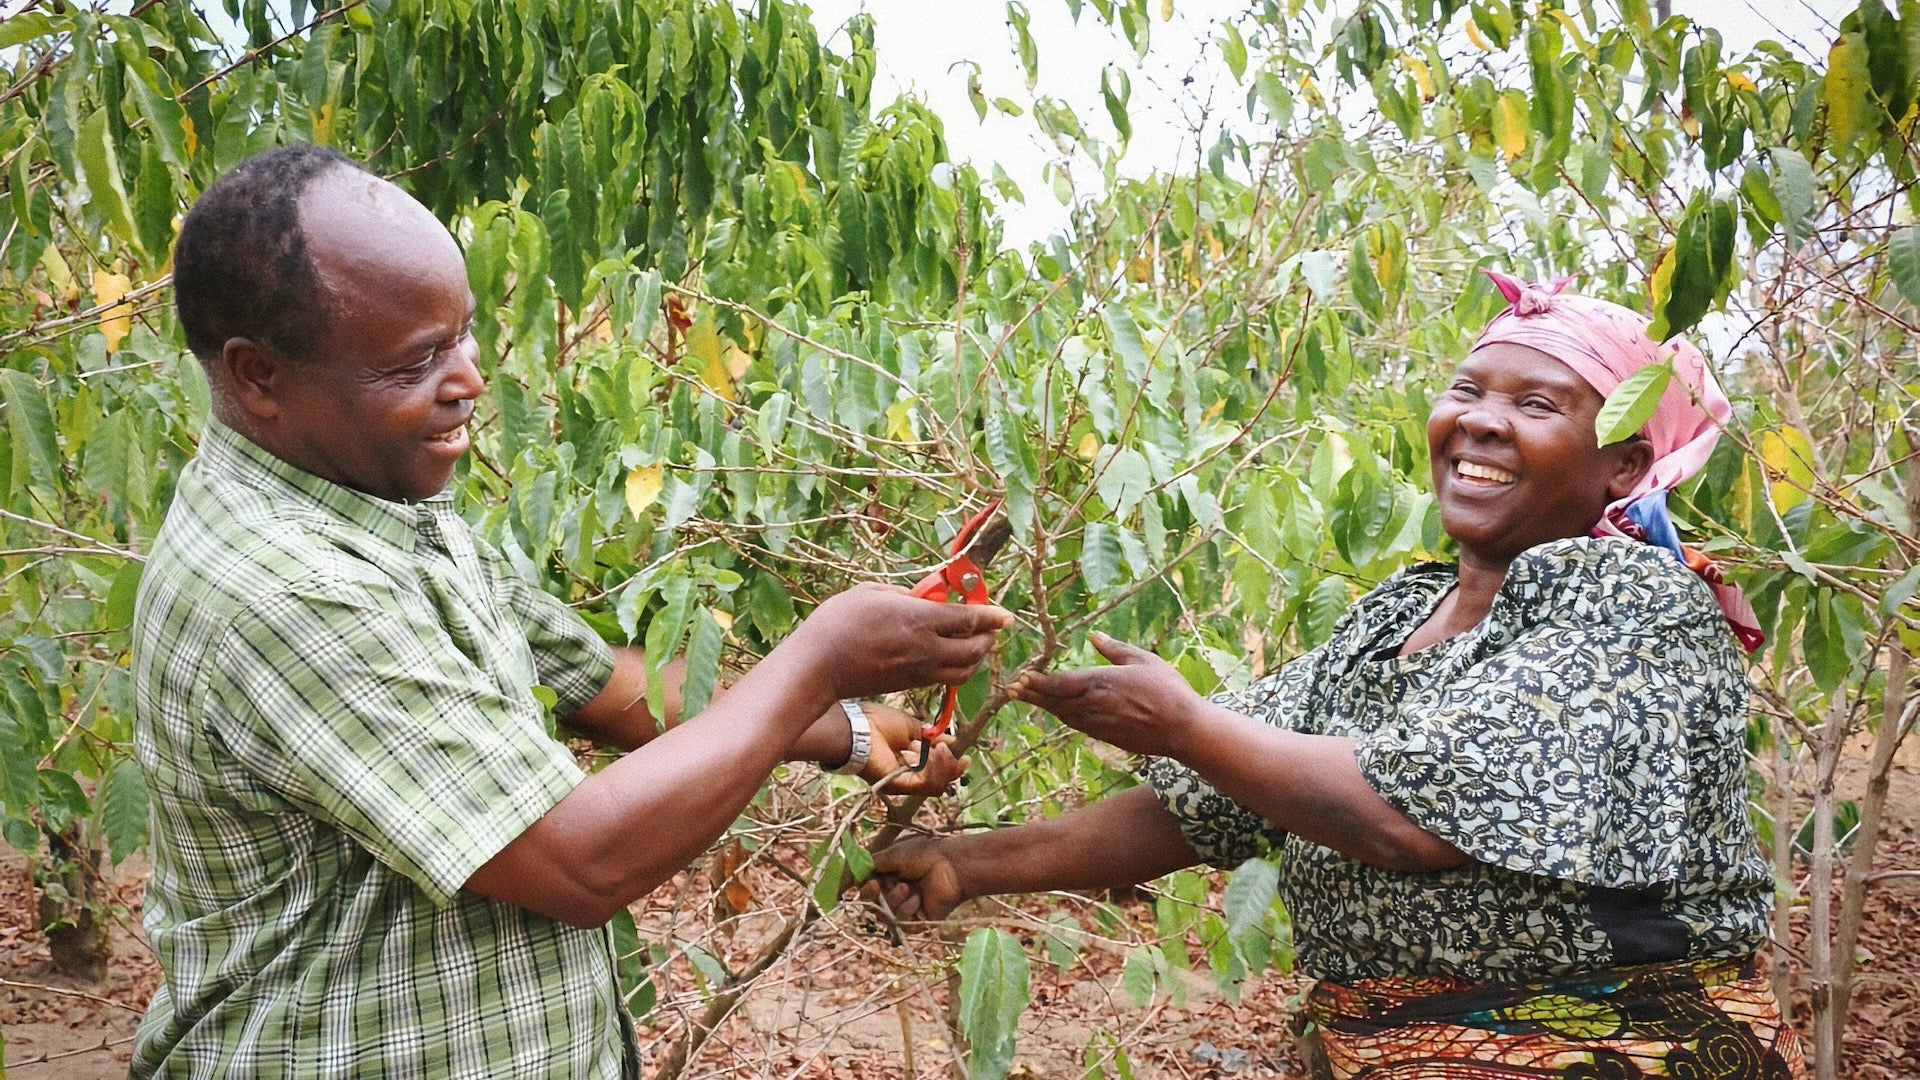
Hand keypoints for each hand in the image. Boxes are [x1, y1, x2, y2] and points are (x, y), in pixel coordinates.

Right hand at [791, 583, 1013, 700]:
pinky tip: (952, 658)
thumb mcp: (871, 593)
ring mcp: (919, 670)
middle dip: (989, 637)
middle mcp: (926, 648)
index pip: (968, 619)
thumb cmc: (838, 623)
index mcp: (919, 620)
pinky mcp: (910, 685)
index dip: (992, 615)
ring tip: (976, 644)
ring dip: (977, 658)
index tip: (1006, 614)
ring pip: (965, 670)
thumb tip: (923, 599)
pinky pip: (946, 680)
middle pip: (974, 648)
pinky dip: (958, 669)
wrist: (818, 667)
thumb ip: (904, 595)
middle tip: (992, 627)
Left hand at [858, 701, 968, 794]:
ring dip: (943, 765)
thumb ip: (931, 737)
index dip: (953, 763)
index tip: (964, 754)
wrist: (857, 726)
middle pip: (941, 782)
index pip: (938, 771)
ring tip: (938, 748)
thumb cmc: (877, 721)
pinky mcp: (899, 786)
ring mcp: (903, 783)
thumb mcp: (911, 726)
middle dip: (951, 765)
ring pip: (937, 786)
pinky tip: (926, 752)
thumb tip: (952, 741)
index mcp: (909, 761)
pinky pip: (928, 785)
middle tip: (946, 747)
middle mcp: (907, 776)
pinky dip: (933, 768)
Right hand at [864, 835, 968, 920]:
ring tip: (907, 888)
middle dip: (871, 896)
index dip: (862, 888)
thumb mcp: (893, 855)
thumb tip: (851, 873)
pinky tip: (918, 898)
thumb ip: (871, 864)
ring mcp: (908, 908)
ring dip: (893, 900)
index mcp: (891, 876)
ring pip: (885, 915)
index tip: (859, 882)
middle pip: (872, 905)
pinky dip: (907, 909)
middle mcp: (897, 893)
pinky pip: (902, 922)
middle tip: (876, 887)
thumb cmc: (925, 854)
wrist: (952, 865)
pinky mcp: (919, 921)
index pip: (867, 888)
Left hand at [1007, 632, 1203, 758]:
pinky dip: (1062, 716)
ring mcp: (1098, 725)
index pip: (1060, 684)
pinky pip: (1077, 725)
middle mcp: (1094, 706)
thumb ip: (1114, 649)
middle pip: (1054, 702)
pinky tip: (1057, 710)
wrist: (1182, 730)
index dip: (1038, 682)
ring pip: (1063, 715)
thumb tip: (1094, 635)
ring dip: (1044, 706)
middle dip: (1032, 695)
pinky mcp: (1105, 737)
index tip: (1021, 677)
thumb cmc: (1168, 690)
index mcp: (1101, 683)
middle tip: (1011, 689)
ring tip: (1026, 697)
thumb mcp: (1143, 660)